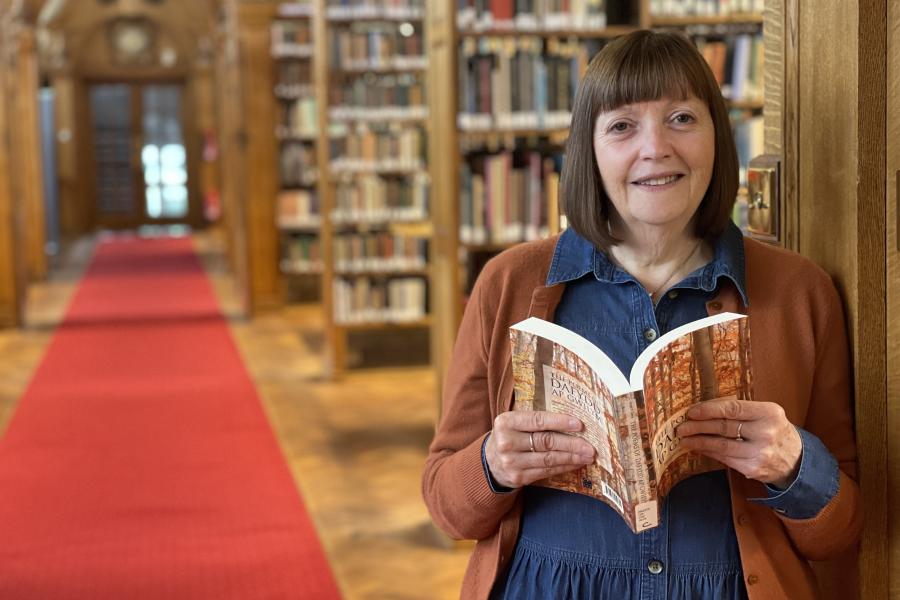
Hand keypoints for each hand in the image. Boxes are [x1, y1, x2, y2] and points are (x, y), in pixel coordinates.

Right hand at [485, 410, 595, 489]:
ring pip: (549, 459)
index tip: (579, 424)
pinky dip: (564, 467)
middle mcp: (507, 442)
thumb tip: (572, 421)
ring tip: (588, 456)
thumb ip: (535, 420)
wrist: (489, 462)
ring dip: (572, 457)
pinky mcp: (518, 477)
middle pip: (546, 441)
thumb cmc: (510, 436)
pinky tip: (575, 463)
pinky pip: (546, 471)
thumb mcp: (514, 423)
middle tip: (590, 446)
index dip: (560, 422)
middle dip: (572, 444)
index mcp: (506, 422)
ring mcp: (512, 462)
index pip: (538, 421)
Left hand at [677, 398, 801, 488]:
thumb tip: (704, 409)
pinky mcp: (753, 468)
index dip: (708, 410)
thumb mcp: (766, 414)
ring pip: (721, 445)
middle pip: (724, 427)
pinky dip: (709, 451)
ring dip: (699, 441)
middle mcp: (766, 433)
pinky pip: (724, 458)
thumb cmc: (775, 431)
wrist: (797, 460)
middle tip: (681, 426)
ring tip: (684, 439)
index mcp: (769, 413)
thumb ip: (741, 410)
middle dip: (698, 426)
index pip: (732, 409)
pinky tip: (698, 447)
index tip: (691, 412)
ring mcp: (760, 453)